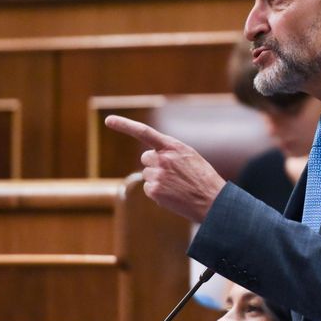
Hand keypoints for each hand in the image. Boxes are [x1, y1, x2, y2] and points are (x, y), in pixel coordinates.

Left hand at [104, 115, 226, 222]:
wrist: (212, 200)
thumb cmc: (203, 178)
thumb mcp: (190, 156)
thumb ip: (170, 152)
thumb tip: (150, 158)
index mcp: (172, 146)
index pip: (144, 132)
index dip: (125, 125)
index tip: (108, 120)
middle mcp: (162, 158)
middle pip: (146, 158)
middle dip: (155, 165)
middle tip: (173, 174)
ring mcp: (157, 175)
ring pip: (147, 174)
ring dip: (158, 179)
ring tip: (177, 186)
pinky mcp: (154, 191)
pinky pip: (149, 188)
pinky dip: (158, 192)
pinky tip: (173, 194)